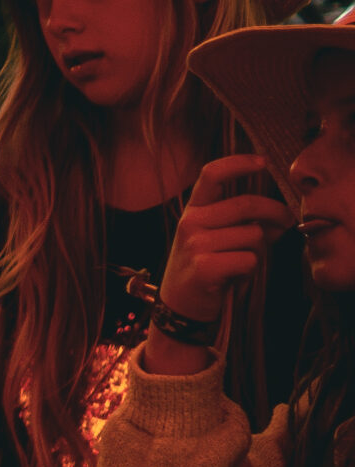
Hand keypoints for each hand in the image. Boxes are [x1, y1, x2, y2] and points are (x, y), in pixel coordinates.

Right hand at [159, 155, 291, 323]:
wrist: (181, 305)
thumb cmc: (205, 267)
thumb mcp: (217, 239)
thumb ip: (245, 223)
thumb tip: (280, 216)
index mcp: (193, 210)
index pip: (211, 175)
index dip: (238, 163)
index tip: (263, 161)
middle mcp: (190, 222)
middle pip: (246, 204)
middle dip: (275, 213)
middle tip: (286, 222)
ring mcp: (195, 244)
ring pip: (252, 236)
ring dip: (257, 251)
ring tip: (240, 262)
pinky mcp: (204, 267)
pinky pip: (249, 260)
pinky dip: (250, 270)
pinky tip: (233, 276)